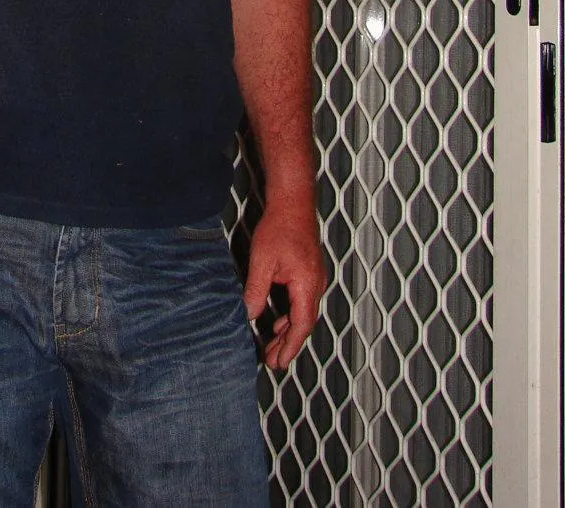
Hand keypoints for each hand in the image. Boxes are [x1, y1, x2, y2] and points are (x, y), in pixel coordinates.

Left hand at [242, 198, 325, 369]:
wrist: (293, 202)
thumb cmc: (279, 228)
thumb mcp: (262, 261)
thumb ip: (257, 291)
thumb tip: (249, 315)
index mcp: (307, 285)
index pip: (301, 325)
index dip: (290, 346)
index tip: (279, 362)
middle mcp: (315, 285)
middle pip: (304, 322)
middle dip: (288, 344)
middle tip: (272, 361)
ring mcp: (314, 278)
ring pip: (303, 312)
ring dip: (288, 330)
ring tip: (272, 346)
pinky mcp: (308, 272)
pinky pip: (302, 301)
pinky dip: (290, 315)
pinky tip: (278, 321)